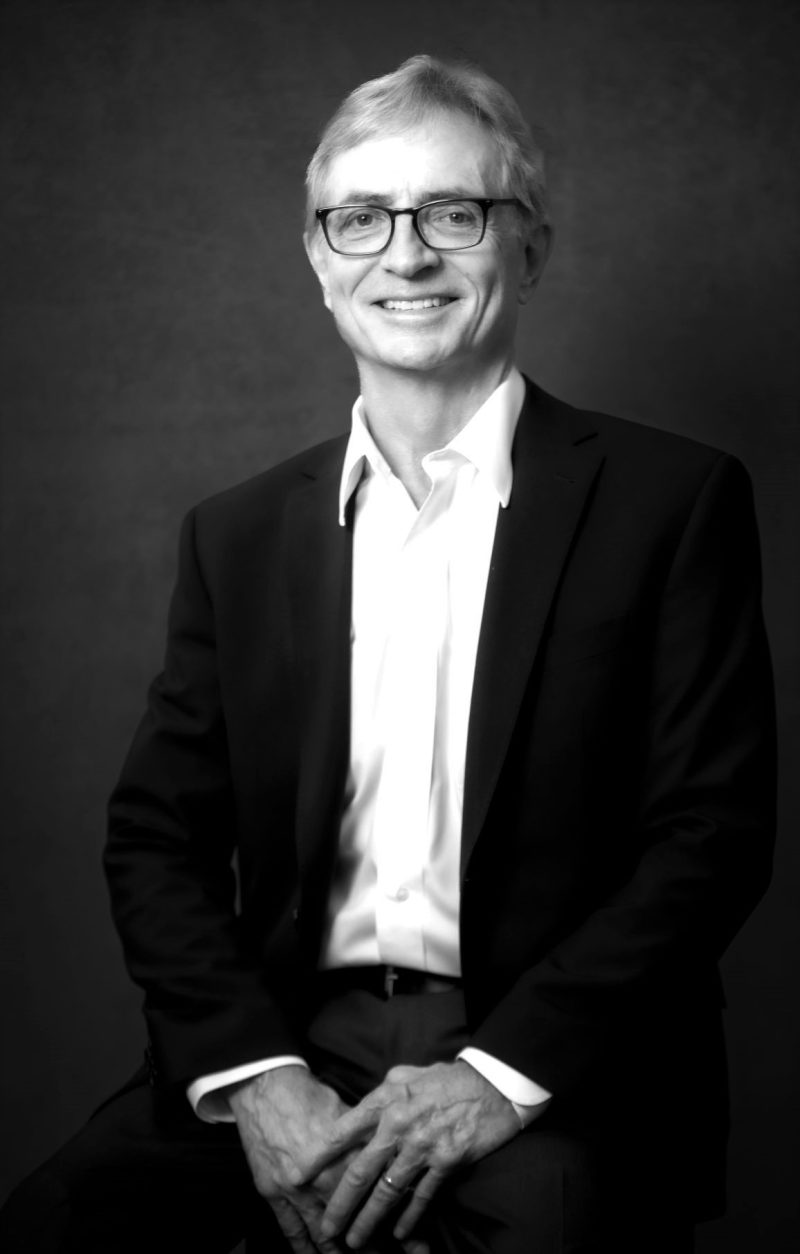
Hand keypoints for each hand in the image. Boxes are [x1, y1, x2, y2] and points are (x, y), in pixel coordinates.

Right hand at [228, 1066, 428, 1253]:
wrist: (266, 1088)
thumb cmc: (310, 1097)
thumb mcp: (351, 1114)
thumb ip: (371, 1141)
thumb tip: (396, 1157)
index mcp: (348, 1159)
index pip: (379, 1200)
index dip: (400, 1222)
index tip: (420, 1242)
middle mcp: (325, 1182)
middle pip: (355, 1224)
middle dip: (376, 1246)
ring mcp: (297, 1192)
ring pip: (325, 1236)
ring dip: (341, 1253)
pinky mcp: (273, 1195)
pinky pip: (291, 1231)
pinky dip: (304, 1249)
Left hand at [304, 1060, 525, 1248]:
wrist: (492, 1084)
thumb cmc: (446, 1079)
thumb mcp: (406, 1075)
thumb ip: (381, 1094)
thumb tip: (360, 1112)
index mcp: (385, 1099)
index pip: (343, 1131)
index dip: (318, 1156)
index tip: (298, 1176)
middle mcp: (399, 1123)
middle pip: (360, 1171)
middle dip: (339, 1204)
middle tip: (325, 1228)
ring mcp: (423, 1145)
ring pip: (387, 1191)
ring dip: (369, 1220)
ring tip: (355, 1240)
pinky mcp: (446, 1161)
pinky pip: (421, 1196)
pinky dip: (409, 1218)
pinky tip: (399, 1234)